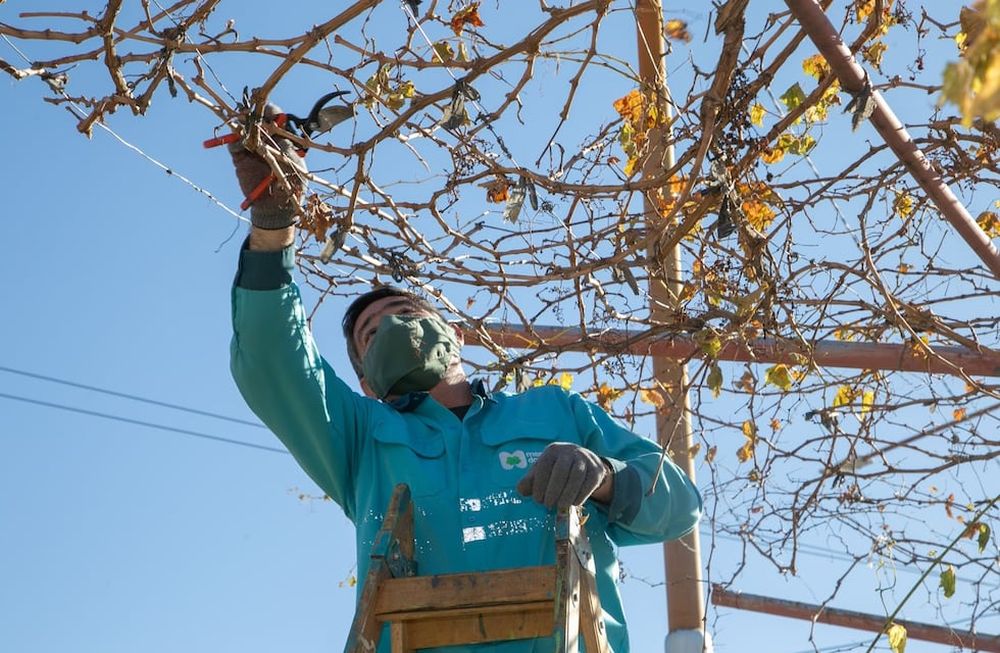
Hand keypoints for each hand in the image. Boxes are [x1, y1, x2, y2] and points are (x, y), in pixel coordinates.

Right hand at [228, 103, 306, 229]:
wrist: (276, 208)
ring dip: (239, 125)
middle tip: (247, 113)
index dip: (268, 110)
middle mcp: (265, 139)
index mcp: (281, 137)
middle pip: (254, 119)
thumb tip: (277, 125)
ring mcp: (251, 148)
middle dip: (250, 114)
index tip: (264, 108)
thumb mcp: (293, 162)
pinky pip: (233, 145)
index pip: (273, 116)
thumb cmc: (292, 185)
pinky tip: (237, 142)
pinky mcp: (239, 158)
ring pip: (241, 129)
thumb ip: (284, 143)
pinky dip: (232, 141)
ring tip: (240, 124)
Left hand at [516, 442, 609, 509]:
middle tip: (548, 505)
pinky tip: (573, 503)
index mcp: (553, 451)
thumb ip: (530, 482)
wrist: (584, 462)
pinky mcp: (597, 469)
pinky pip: (589, 482)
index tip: (537, 500)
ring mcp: (585, 459)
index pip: (545, 464)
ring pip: (577, 476)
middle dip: (553, 490)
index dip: (540, 483)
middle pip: (561, 470)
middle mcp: (569, 451)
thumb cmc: (557, 470)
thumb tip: (520, 491)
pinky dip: (581, 495)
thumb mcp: (542, 472)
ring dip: (567, 494)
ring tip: (560, 507)